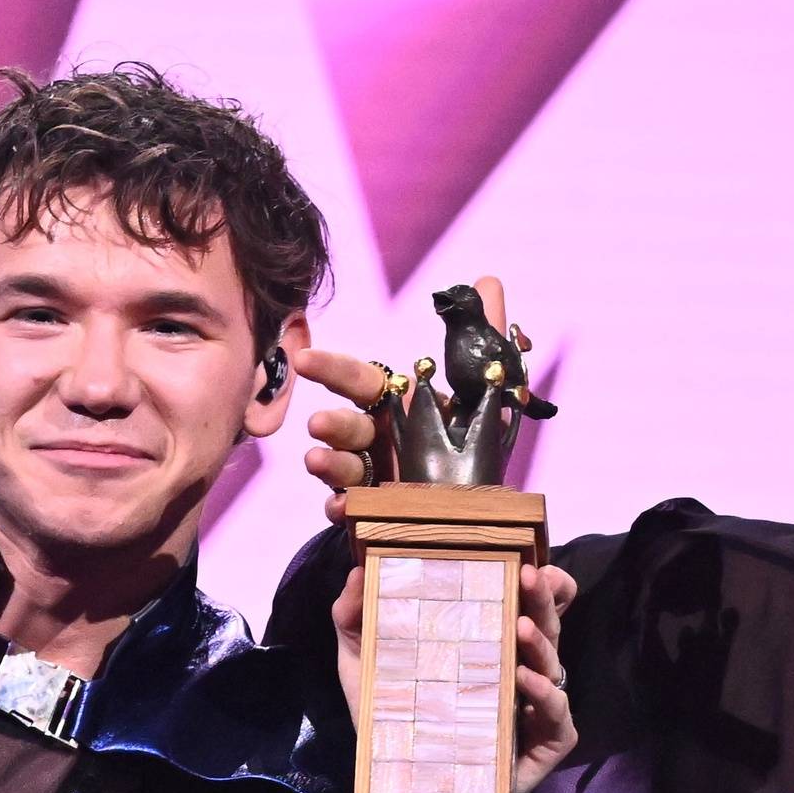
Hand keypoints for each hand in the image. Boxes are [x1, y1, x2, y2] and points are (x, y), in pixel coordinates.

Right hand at [295, 276, 512, 523]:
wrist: (472, 497)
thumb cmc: (465, 433)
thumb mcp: (481, 385)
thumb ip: (482, 334)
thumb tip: (489, 280)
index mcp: (395, 403)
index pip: (359, 380)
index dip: (332, 368)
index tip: (304, 360)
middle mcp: (378, 437)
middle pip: (348, 426)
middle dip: (332, 424)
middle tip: (318, 425)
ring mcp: (374, 476)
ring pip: (343, 467)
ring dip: (328, 464)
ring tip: (318, 462)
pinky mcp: (378, 512)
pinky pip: (354, 511)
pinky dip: (344, 509)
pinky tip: (343, 509)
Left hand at [332, 559, 577, 792]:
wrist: (393, 786)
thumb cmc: (389, 719)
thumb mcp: (363, 663)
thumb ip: (354, 617)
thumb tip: (358, 571)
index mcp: (488, 645)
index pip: (525, 605)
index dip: (538, 584)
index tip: (527, 561)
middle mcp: (517, 671)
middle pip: (545, 626)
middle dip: (542, 598)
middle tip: (528, 575)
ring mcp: (532, 709)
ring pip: (555, 667)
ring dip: (542, 643)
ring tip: (520, 625)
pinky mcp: (542, 746)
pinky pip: (558, 717)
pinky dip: (546, 697)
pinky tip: (523, 681)